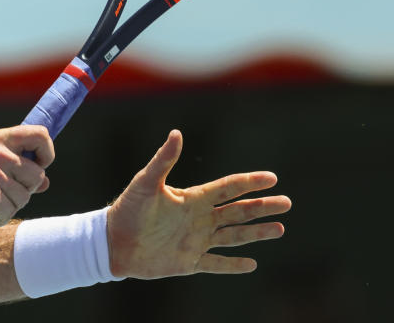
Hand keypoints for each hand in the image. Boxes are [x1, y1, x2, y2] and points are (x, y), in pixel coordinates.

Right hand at [0, 126, 53, 226]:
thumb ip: (13, 165)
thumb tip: (45, 182)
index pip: (40, 135)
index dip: (46, 153)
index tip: (38, 166)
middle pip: (37, 174)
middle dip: (25, 189)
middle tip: (5, 193)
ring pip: (25, 196)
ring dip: (11, 206)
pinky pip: (10, 211)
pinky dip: (0, 218)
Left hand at [107, 130, 290, 278]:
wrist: (112, 242)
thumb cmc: (127, 209)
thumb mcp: (146, 183)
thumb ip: (163, 160)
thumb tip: (176, 133)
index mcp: (191, 199)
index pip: (227, 188)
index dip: (249, 183)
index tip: (272, 178)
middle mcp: (198, 218)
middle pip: (237, 211)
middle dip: (262, 207)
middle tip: (287, 203)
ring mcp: (195, 240)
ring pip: (233, 236)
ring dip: (256, 233)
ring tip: (280, 229)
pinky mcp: (188, 262)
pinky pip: (216, 264)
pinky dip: (234, 265)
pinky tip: (252, 264)